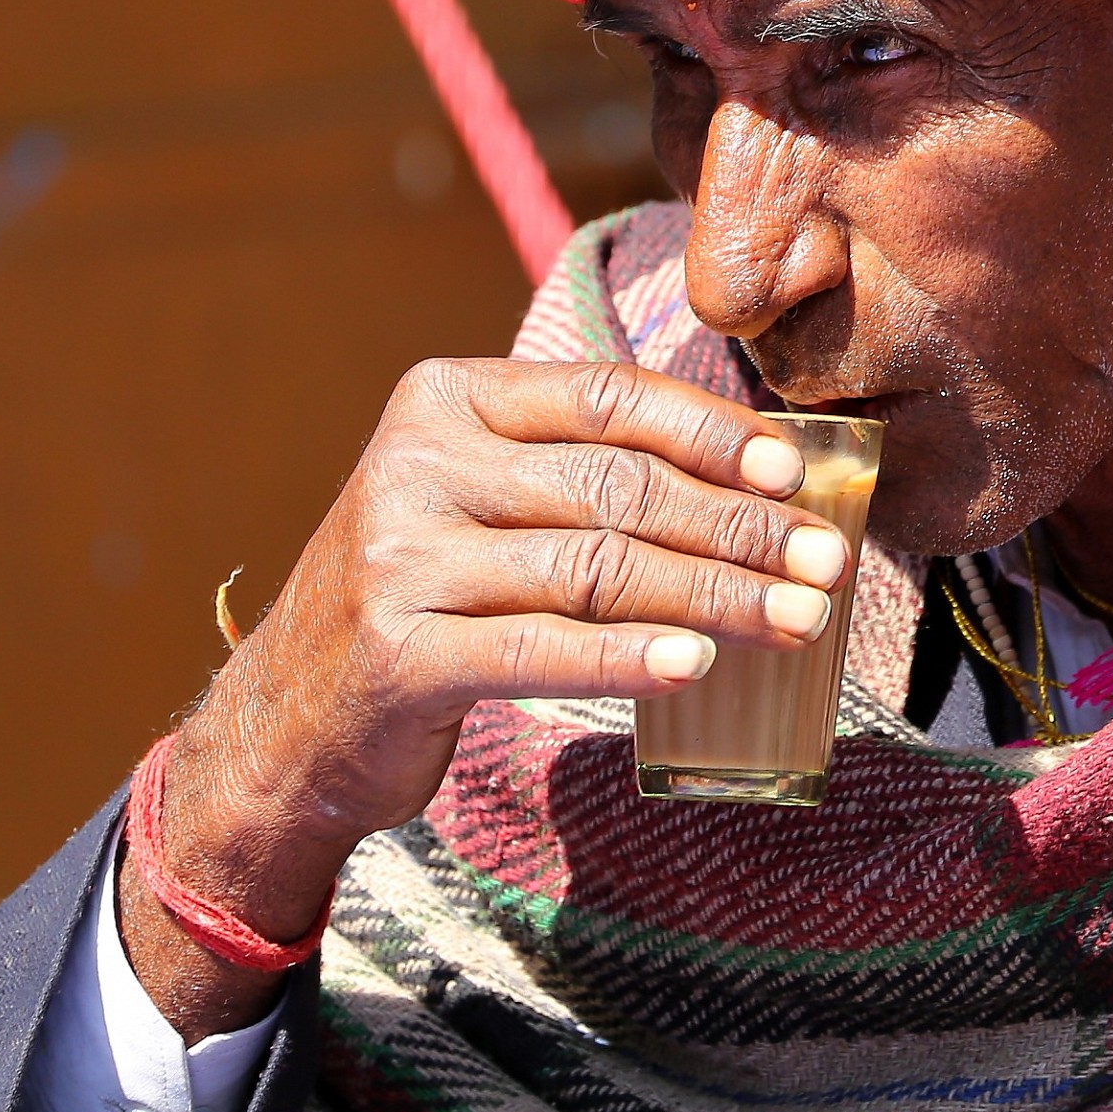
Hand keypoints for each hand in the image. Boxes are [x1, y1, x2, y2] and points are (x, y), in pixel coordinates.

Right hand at [117, 360, 845, 1037]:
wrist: (286, 715)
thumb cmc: (423, 593)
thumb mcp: (475, 498)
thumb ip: (577, 469)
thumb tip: (753, 473)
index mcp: (443, 399)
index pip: (603, 396)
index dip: (709, 432)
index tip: (793, 473)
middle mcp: (415, 463)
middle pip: (614, 487)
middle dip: (737, 526)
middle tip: (827, 562)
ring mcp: (399, 558)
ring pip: (596, 569)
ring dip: (715, 597)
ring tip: (798, 621)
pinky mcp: (397, 653)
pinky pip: (544, 650)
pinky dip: (632, 657)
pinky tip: (701, 665)